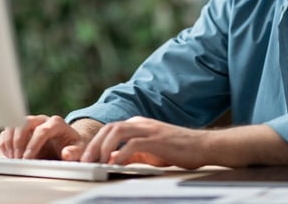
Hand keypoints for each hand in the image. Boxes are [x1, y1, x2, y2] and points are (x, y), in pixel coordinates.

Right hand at [0, 115, 95, 160]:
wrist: (67, 144)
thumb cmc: (73, 146)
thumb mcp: (79, 150)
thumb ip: (75, 152)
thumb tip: (66, 153)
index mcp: (56, 123)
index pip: (42, 130)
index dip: (33, 144)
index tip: (28, 158)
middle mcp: (42, 120)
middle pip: (24, 123)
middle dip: (18, 142)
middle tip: (18, 160)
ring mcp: (30, 123)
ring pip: (13, 125)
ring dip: (9, 142)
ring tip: (13, 158)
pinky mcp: (20, 129)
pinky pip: (7, 132)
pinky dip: (5, 143)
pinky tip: (10, 155)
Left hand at [81, 117, 206, 168]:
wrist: (203, 145)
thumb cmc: (179, 149)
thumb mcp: (151, 151)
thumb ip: (133, 153)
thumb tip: (114, 159)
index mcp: (139, 124)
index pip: (110, 129)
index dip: (94, 142)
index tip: (85, 158)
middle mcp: (142, 123)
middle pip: (109, 128)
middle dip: (93, 144)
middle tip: (84, 161)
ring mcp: (150, 130)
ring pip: (118, 130)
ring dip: (103, 146)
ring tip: (97, 162)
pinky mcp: (158, 139)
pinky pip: (134, 143)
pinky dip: (122, 152)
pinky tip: (115, 163)